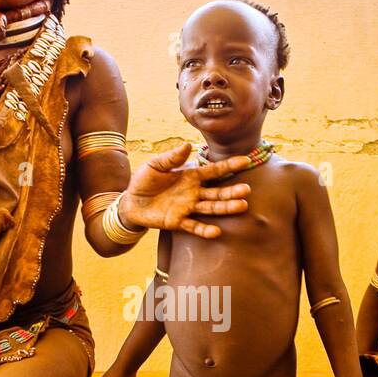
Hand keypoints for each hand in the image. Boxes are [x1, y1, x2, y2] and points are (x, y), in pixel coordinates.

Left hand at [117, 143, 252, 239]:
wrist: (131, 202)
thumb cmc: (144, 180)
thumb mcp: (155, 165)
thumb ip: (171, 157)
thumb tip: (188, 145)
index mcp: (190, 176)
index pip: (213, 170)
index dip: (229, 166)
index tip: (245, 161)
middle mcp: (194, 192)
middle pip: (217, 191)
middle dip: (232, 191)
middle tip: (246, 190)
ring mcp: (188, 208)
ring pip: (210, 208)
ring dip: (225, 208)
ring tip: (241, 206)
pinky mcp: (178, 222)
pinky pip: (194, 226)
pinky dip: (205, 230)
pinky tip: (216, 232)